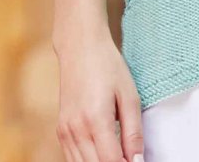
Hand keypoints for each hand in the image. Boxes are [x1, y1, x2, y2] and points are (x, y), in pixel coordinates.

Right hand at [54, 29, 143, 161]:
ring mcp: (65, 131)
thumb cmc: (108, 66)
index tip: (137, 161)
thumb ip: (133, 131)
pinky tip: (102, 153)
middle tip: (130, 158)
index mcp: (96, 119)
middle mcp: (76, 129)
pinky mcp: (60, 130)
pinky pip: (72, 158)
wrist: (80, 47)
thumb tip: (138, 161)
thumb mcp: (129, 95)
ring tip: (119, 154)